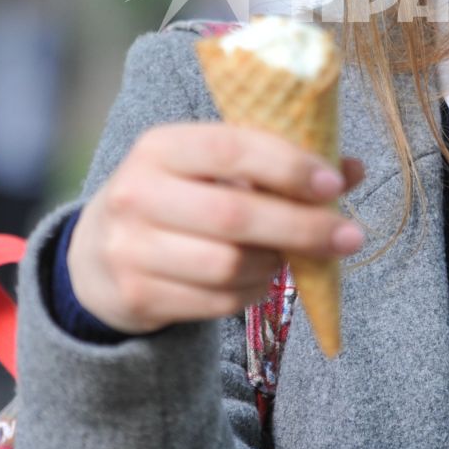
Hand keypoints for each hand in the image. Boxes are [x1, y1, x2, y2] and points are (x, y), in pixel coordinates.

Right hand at [65, 122, 366, 334]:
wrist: (96, 256)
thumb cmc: (176, 199)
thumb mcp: (211, 170)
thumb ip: (278, 166)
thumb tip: (352, 169)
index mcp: (159, 147)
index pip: (230, 147)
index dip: (287, 166)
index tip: (334, 184)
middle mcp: (136, 194)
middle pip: (234, 215)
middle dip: (302, 227)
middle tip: (350, 237)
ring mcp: (130, 249)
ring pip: (229, 265)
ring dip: (276, 265)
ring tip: (292, 257)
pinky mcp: (137, 296)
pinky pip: (217, 302)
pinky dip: (252, 293)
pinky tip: (261, 279)